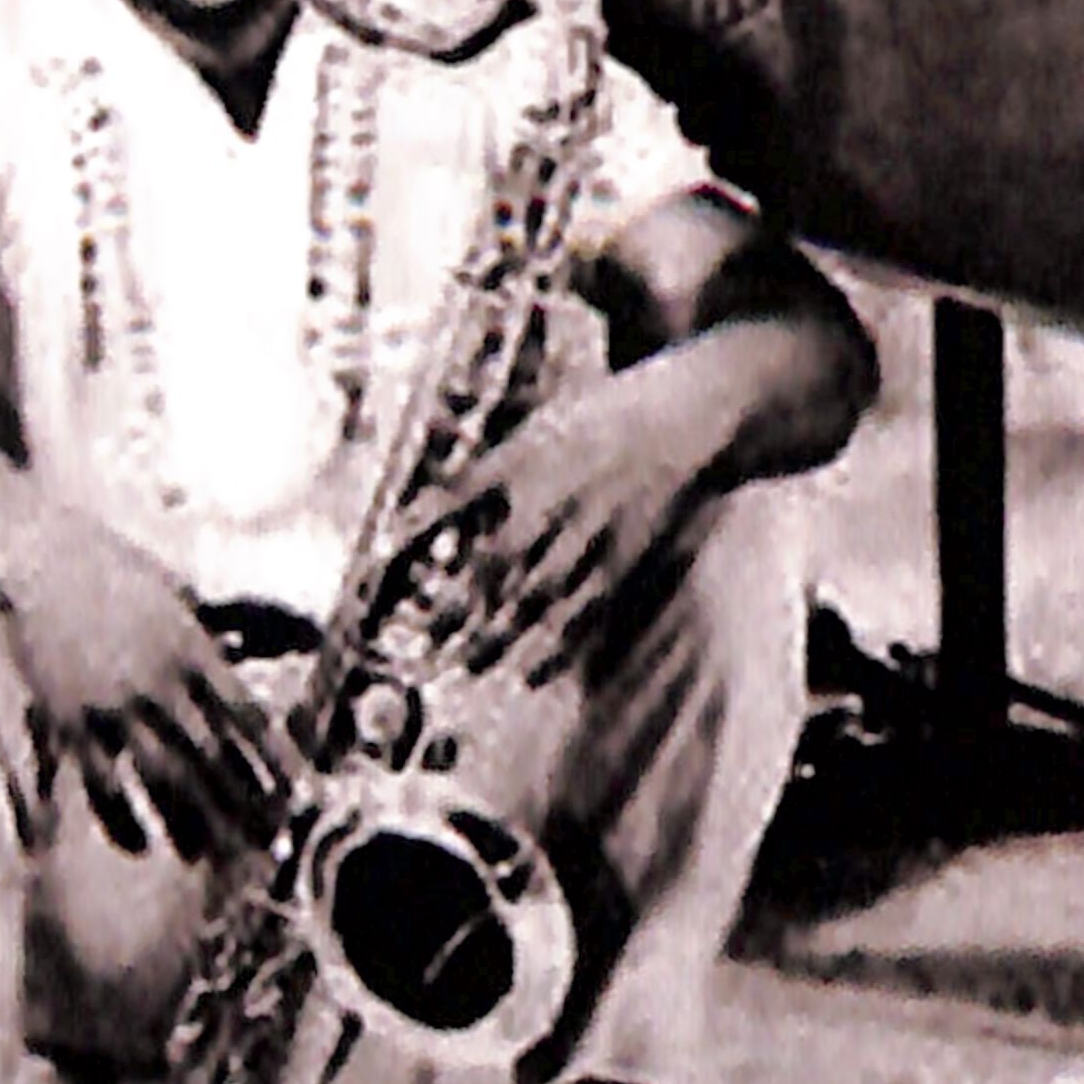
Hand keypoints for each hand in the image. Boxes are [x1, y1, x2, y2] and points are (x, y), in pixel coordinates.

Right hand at [0, 486, 291, 860]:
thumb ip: (226, 629)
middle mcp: (158, 680)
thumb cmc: (118, 572)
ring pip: (160, 776)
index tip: (296, 790)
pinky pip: (98, 781)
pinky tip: (140, 842)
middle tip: (266, 842)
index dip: (272, 756)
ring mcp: (111, 703)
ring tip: (209, 853)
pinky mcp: (67, 718)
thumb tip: (284, 642)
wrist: (41, 557)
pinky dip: (120, 816)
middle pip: (211, 755)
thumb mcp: (183, 594)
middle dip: (241, 802)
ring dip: (188, 819)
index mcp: (193, 648)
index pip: (246, 714)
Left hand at [393, 372, 724, 689]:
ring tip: (471, 664)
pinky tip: (535, 672)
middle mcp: (552, 493)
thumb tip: (454, 500)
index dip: (417, 525)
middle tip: (427, 641)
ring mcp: (590, 528)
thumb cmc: (622, 411)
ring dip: (497, 636)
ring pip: (532, 596)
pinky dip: (557, 648)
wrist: (698, 411)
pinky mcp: (629, 555)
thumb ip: (507, 459)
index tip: (385, 556)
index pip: (457, 493)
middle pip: (489, 561)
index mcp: (530, 452)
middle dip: (454, 607)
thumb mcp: (554, 417)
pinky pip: (586, 611)